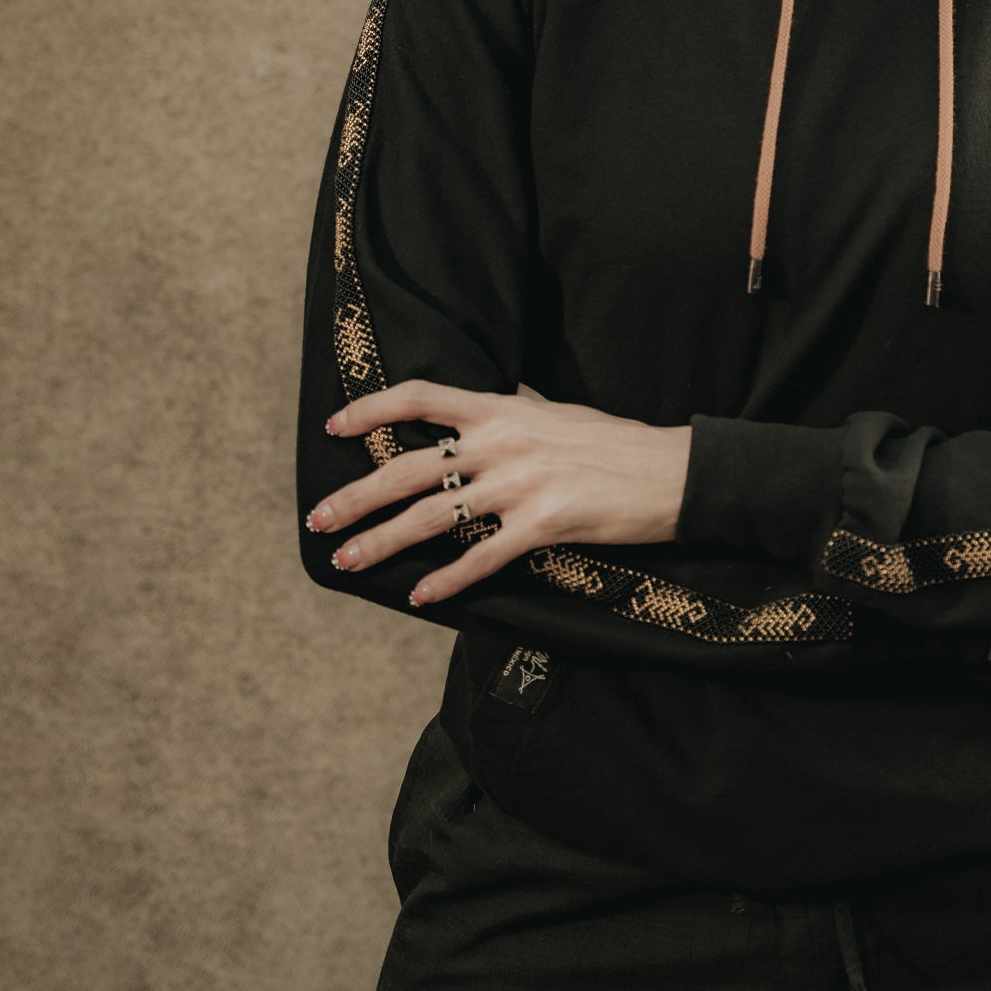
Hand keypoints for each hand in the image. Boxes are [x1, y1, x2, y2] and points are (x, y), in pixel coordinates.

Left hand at [308, 379, 690, 605]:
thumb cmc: (616, 440)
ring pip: (431, 516)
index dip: (371, 409)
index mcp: (504, 408)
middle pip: (409, 466)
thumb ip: (520, 404)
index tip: (335, 427)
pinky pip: (481, 557)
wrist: (672, 472)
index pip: (421, 397)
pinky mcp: (544, 524)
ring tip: (346, 560)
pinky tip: (420, 596)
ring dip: (381, 541)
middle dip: (357, 496)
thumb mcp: (560, 410)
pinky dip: (446, 580)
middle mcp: (503, 442)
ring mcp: (521, 484)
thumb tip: (496, 394)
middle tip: (318, 519)